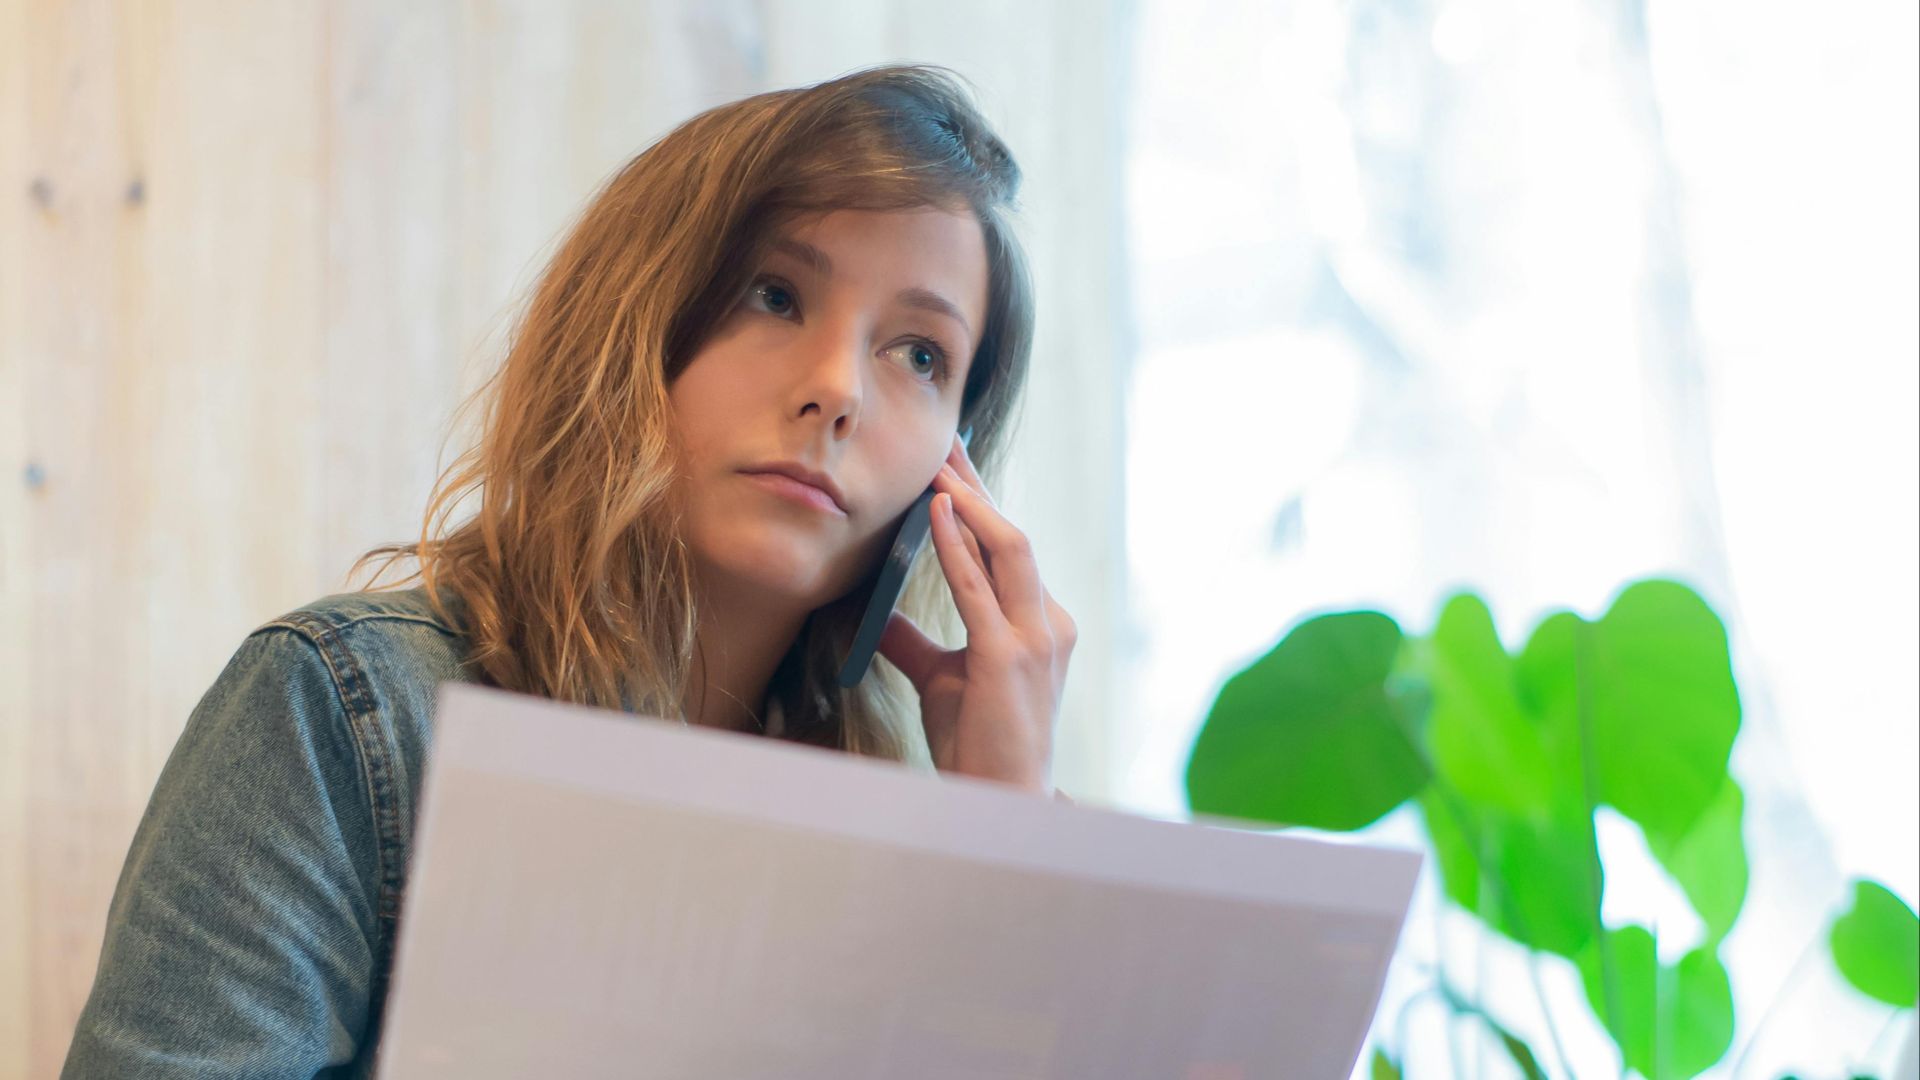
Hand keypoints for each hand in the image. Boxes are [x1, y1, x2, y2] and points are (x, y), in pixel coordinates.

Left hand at [875, 433, 1076, 793]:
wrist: (1001, 801)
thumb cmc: (978, 743)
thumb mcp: (942, 680)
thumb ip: (913, 642)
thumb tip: (873, 611)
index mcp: (1040, 624)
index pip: (1007, 549)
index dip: (979, 503)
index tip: (950, 466)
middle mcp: (1048, 623)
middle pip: (1011, 534)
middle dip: (977, 486)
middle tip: (945, 441)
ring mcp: (1035, 639)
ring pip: (1009, 548)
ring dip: (972, 500)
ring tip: (939, 465)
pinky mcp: (1009, 658)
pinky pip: (980, 589)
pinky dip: (958, 545)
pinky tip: (936, 513)